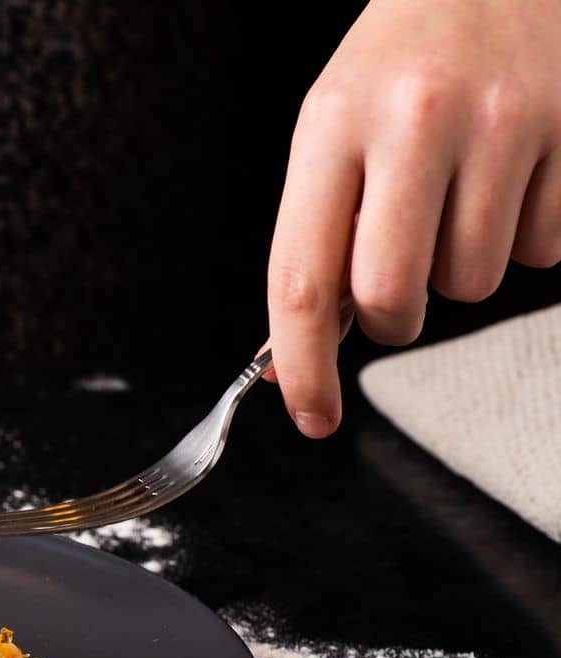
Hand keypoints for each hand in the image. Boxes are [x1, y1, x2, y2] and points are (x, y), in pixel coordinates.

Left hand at [267, 0, 560, 437]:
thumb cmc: (403, 59)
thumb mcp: (335, 124)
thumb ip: (317, 232)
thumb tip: (303, 353)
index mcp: (333, 123)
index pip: (304, 280)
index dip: (304, 366)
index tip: (311, 416)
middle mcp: (416, 122)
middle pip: (393, 298)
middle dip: (391, 320)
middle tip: (394, 289)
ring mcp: (504, 125)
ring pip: (472, 284)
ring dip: (460, 269)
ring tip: (457, 197)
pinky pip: (542, 252)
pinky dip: (523, 235)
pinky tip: (511, 175)